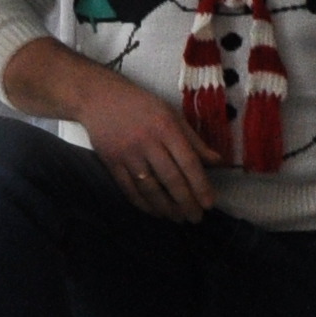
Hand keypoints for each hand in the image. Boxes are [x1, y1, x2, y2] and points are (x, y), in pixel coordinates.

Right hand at [11, 43, 217, 222]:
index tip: (209, 203)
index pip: (188, 161)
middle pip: (170, 178)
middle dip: (186, 202)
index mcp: (166, 127)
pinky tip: (155, 212)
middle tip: (196, 218)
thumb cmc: (140, 105)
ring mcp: (127, 154)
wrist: (98, 98)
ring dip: (166, 207)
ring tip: (178, 218)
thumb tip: (217, 162)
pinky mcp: (111, 162)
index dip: (200, 185)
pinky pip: (129, 189)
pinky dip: (143, 204)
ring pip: (150, 188)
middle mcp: (147, 141)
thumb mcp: (171, 114)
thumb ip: (194, 140)